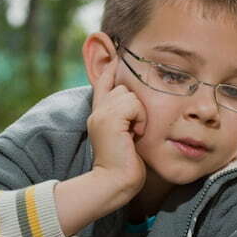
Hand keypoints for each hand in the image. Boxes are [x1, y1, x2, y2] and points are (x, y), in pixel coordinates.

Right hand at [87, 59, 146, 196]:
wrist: (114, 182)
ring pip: (129, 94)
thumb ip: (126, 120)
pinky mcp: (110, 118)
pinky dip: (140, 119)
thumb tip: (137, 105)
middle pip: (122, 87)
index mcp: (98, 116)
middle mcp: (97, 112)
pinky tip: (135, 135)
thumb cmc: (125, 167)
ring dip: (139, 113)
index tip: (117, 54)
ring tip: (134, 134)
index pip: (103, 83)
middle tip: (134, 130)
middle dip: (135, 105)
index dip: (110, 70)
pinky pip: (134, 104)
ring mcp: (102, 114)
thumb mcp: (126, 138)